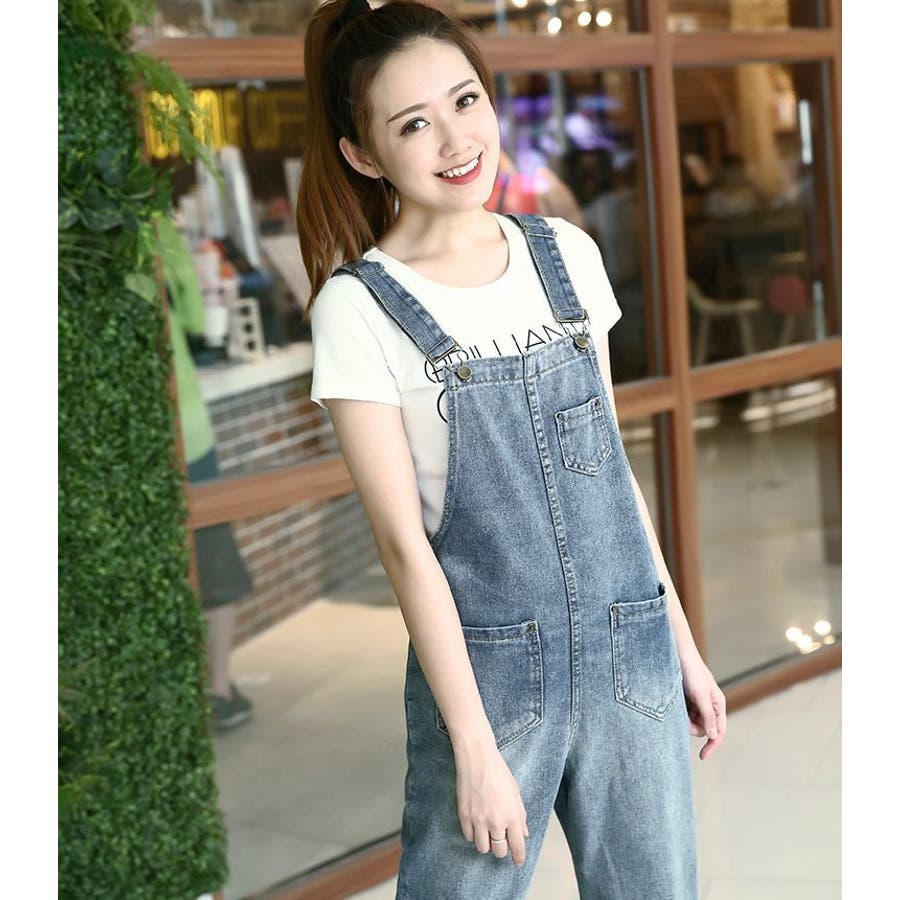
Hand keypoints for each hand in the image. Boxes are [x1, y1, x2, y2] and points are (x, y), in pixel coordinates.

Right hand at [452, 734, 528, 867]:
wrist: (477, 758)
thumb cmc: (498, 771)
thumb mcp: (515, 792)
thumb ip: (520, 814)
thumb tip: (523, 832)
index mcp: (512, 815)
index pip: (517, 847)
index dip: (519, 858)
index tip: (518, 862)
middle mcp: (496, 821)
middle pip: (499, 852)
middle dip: (501, 850)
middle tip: (500, 842)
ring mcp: (478, 820)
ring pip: (482, 848)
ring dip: (486, 843)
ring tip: (487, 833)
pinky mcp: (464, 816)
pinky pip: (468, 837)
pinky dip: (473, 834)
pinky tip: (476, 825)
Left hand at [680, 650, 726, 759]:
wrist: (676, 653)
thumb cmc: (691, 671)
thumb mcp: (701, 696)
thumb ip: (708, 716)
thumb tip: (713, 736)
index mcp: (717, 703)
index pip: (718, 731)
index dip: (712, 745)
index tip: (702, 756)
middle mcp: (709, 704)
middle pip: (704, 728)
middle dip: (693, 728)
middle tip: (683, 720)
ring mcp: (696, 701)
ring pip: (692, 721)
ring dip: (685, 720)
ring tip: (678, 708)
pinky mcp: (685, 698)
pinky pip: (684, 713)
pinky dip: (679, 713)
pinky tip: (674, 705)